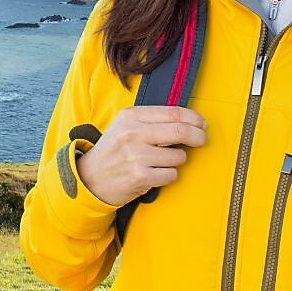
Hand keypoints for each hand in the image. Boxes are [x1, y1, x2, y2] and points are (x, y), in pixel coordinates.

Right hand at [75, 105, 206, 206]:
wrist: (90, 178)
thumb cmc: (113, 150)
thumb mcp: (125, 125)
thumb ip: (152, 120)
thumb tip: (189, 121)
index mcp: (131, 116)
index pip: (173, 113)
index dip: (193, 118)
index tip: (201, 124)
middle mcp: (133, 134)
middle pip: (180, 131)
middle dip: (198, 136)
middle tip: (202, 139)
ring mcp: (136, 156)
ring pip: (178, 156)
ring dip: (178, 159)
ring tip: (162, 161)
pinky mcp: (140, 177)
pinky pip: (171, 175)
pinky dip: (168, 175)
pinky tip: (155, 173)